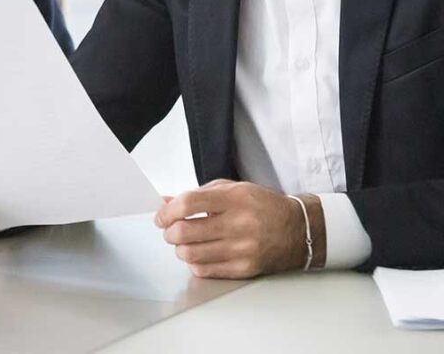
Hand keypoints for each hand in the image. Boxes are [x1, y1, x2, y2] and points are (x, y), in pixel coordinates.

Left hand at [155, 179, 324, 277]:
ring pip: (192, 254)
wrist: (299, 229)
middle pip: (186, 232)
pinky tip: (197, 254)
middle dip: (169, 232)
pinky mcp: (245, 269)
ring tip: (183, 243)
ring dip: (179, 249)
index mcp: (234, 199)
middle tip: (169, 230)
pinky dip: (194, 263)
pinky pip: (206, 270)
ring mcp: (242, 250)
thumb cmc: (262, 206)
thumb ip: (198, 194)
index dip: (167, 211)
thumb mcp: (232, 189)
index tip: (161, 216)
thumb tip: (165, 202)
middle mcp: (238, 225)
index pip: (188, 204)